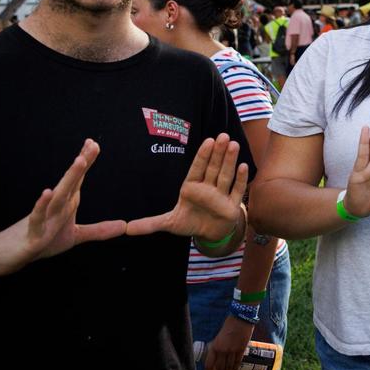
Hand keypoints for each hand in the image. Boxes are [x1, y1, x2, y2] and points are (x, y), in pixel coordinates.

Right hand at [0, 139, 125, 273]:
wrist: (7, 255)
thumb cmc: (40, 241)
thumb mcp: (74, 236)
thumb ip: (98, 230)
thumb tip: (124, 226)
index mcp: (65, 204)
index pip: (77, 180)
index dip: (86, 162)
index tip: (94, 143)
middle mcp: (55, 206)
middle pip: (71, 182)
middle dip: (82, 163)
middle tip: (92, 144)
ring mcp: (43, 218)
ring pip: (58, 195)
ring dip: (69, 178)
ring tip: (79, 161)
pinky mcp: (32, 233)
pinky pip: (37, 218)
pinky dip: (41, 206)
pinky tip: (47, 192)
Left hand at [126, 134, 248, 239]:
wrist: (208, 233)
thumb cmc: (189, 222)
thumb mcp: (168, 222)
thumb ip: (149, 224)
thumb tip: (125, 229)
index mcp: (191, 188)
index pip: (197, 169)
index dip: (203, 156)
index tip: (208, 141)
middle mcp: (207, 188)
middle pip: (213, 168)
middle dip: (218, 153)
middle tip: (222, 136)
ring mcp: (221, 196)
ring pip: (226, 176)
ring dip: (230, 161)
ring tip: (233, 145)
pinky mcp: (232, 206)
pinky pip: (237, 190)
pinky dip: (240, 180)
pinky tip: (243, 166)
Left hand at [204, 316, 254, 369]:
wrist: (241, 318)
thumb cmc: (229, 324)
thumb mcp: (219, 336)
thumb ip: (218, 344)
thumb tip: (217, 354)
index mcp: (215, 346)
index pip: (210, 364)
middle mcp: (223, 350)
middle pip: (220, 367)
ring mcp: (233, 350)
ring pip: (229, 367)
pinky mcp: (241, 350)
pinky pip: (237, 362)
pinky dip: (235, 368)